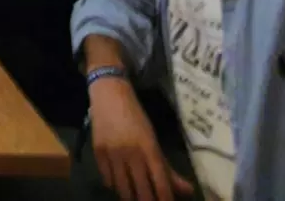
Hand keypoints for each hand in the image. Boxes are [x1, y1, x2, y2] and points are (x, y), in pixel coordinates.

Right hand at [89, 78, 193, 200]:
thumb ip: (167, 167)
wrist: (109, 94)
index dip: (164, 198)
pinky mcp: (98, 152)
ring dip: (130, 197)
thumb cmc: (135, 117)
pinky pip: (107, 179)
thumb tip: (187, 190)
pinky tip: (119, 184)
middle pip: (141, 190)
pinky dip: (114, 185)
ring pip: (122, 188)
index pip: (161, 183)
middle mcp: (131, 153)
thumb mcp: (153, 140)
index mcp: (149, 148)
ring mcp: (113, 153)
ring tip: (134, 197)